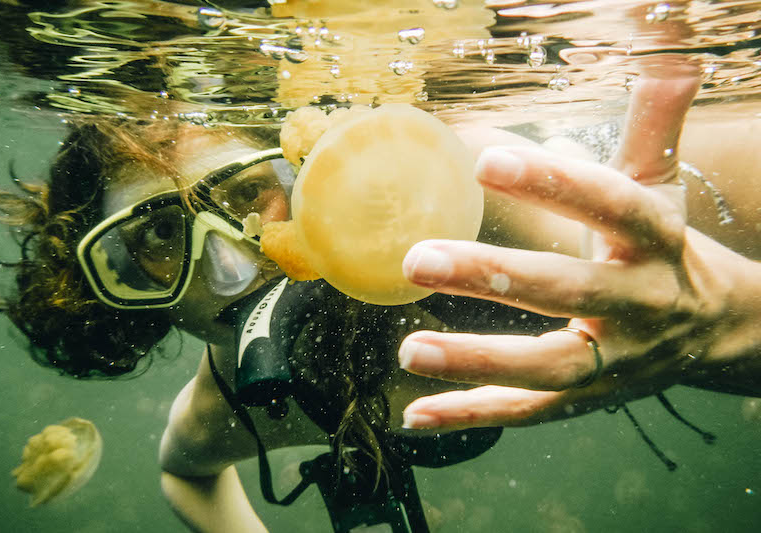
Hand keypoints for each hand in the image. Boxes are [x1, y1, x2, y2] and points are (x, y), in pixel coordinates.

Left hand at [397, 59, 760, 429]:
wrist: (716, 330)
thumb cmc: (666, 249)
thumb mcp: (662, 188)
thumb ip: (651, 130)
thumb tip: (666, 62)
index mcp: (658, 241)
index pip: (612, 206)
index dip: (555, 183)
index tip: (485, 158)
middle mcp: (641, 306)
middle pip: (568, 292)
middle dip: (493, 277)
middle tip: (416, 258)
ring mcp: (616, 362)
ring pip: (548, 367)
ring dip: (477, 360)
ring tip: (408, 350)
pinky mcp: (589, 399)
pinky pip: (531, 412)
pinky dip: (475, 414)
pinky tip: (417, 416)